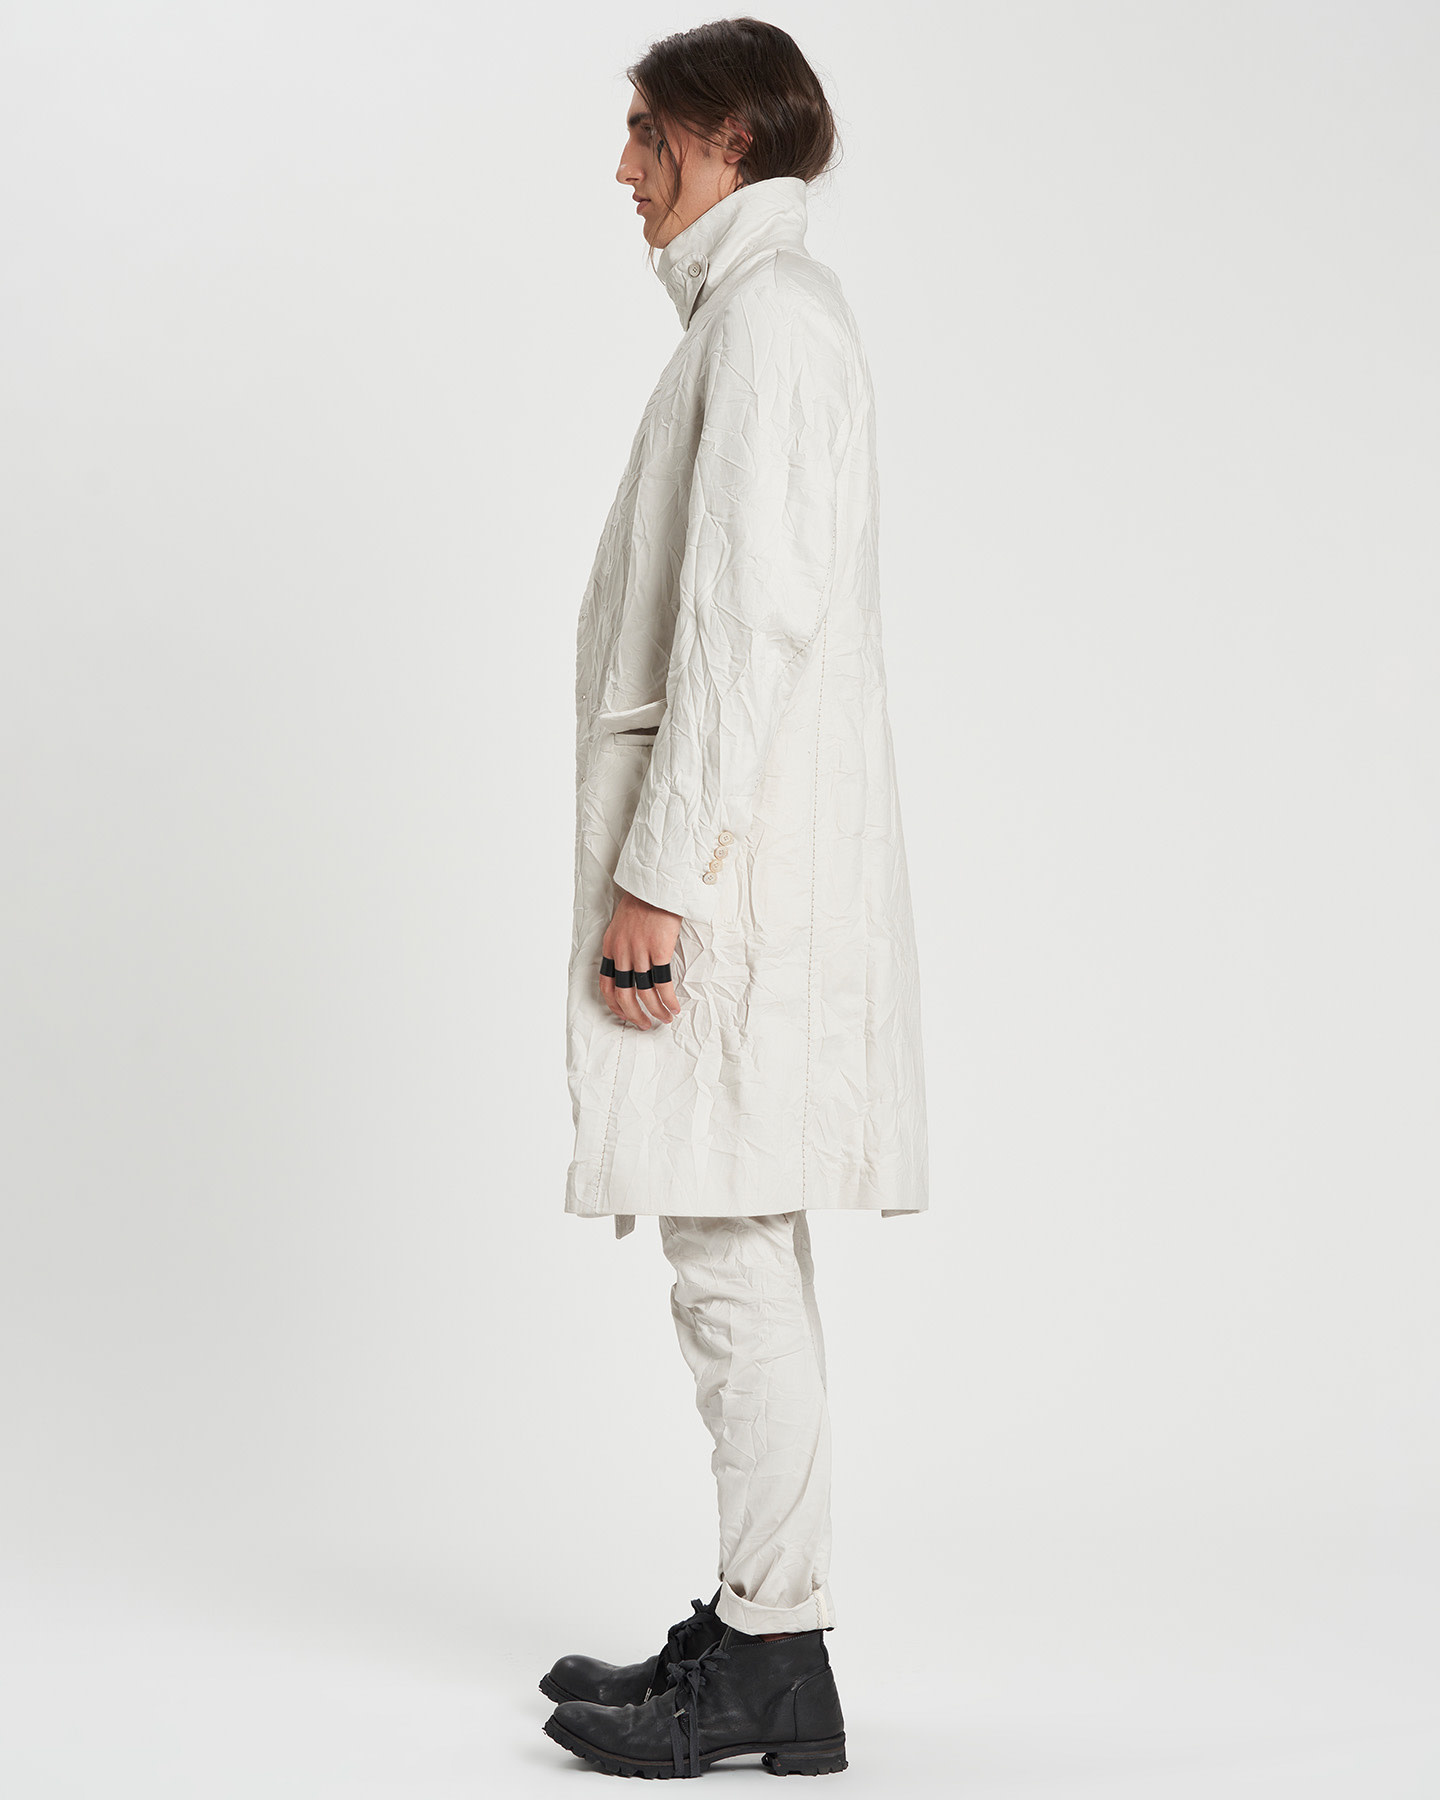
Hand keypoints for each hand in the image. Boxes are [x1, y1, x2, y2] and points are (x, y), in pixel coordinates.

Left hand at [600, 886, 681, 1028]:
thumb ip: (623, 944)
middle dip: (634, 1015)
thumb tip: (631, 964)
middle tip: (645, 1025)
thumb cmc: (644, 901)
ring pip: (643, 993)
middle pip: (623, 995)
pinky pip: (662, 984)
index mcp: (610, 946)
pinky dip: (668, 1000)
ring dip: (654, 1011)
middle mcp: (621, 952)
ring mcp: (639, 952)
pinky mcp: (658, 950)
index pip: (605, 985)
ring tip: (665, 1019)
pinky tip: (675, 1006)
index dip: (615, 1006)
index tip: (625, 1015)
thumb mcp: (623, 923)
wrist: (658, 885)